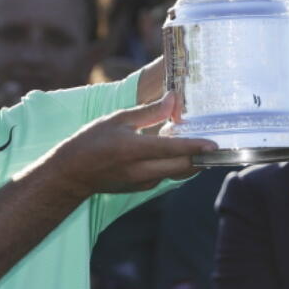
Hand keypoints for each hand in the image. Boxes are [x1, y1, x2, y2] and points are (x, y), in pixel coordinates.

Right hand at [47, 92, 210, 196]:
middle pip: (181, 166)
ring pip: (176, 173)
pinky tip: (177, 155)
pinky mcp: (140, 188)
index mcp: (134, 149)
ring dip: (190, 163)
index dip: (196, 147)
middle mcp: (141, 169)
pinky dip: (175, 167)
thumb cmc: (92, 141)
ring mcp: (141, 182)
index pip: (173, 149)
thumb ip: (148, 111)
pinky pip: (165, 176)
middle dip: (201, 157)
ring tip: (201, 148)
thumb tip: (173, 100)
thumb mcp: (118, 119)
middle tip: (215, 145)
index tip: (215, 144)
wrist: (73, 173)